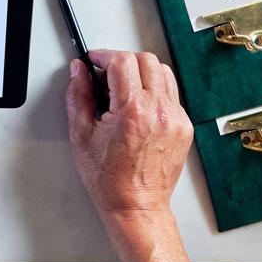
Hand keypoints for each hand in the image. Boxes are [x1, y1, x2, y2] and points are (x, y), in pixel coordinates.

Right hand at [64, 50, 192, 228]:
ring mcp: (175, 118)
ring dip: (142, 73)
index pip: (122, 61)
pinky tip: (139, 107)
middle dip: (123, 60)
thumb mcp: (81, 135)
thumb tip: (78, 72)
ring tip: (125, 89)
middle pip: (145, 60)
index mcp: (132, 111)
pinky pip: (172, 94)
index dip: (103, 55)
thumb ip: (78, 96)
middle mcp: (158, 111)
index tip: (94, 60)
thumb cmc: (110, 179)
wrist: (136, 205)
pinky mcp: (184, 127)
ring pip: (164, 73)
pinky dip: (155, 92)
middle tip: (106, 73)